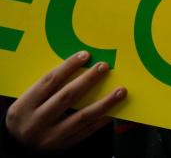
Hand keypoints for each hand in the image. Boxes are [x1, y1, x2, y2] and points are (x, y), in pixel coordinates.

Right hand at [5, 52, 126, 150]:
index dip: (68, 66)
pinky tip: (115, 109)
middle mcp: (37, 122)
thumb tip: (81, 64)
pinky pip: (88, 130)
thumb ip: (48, 87)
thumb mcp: (28, 100)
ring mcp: (51, 136)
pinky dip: (103, 119)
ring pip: (82, 116)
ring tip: (121, 90)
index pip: (49, 82)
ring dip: (104, 102)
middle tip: (104, 66)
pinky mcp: (64, 145)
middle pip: (66, 97)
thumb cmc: (28, 114)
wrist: (19, 146)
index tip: (85, 55)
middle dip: (87, 80)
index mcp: (24, 106)